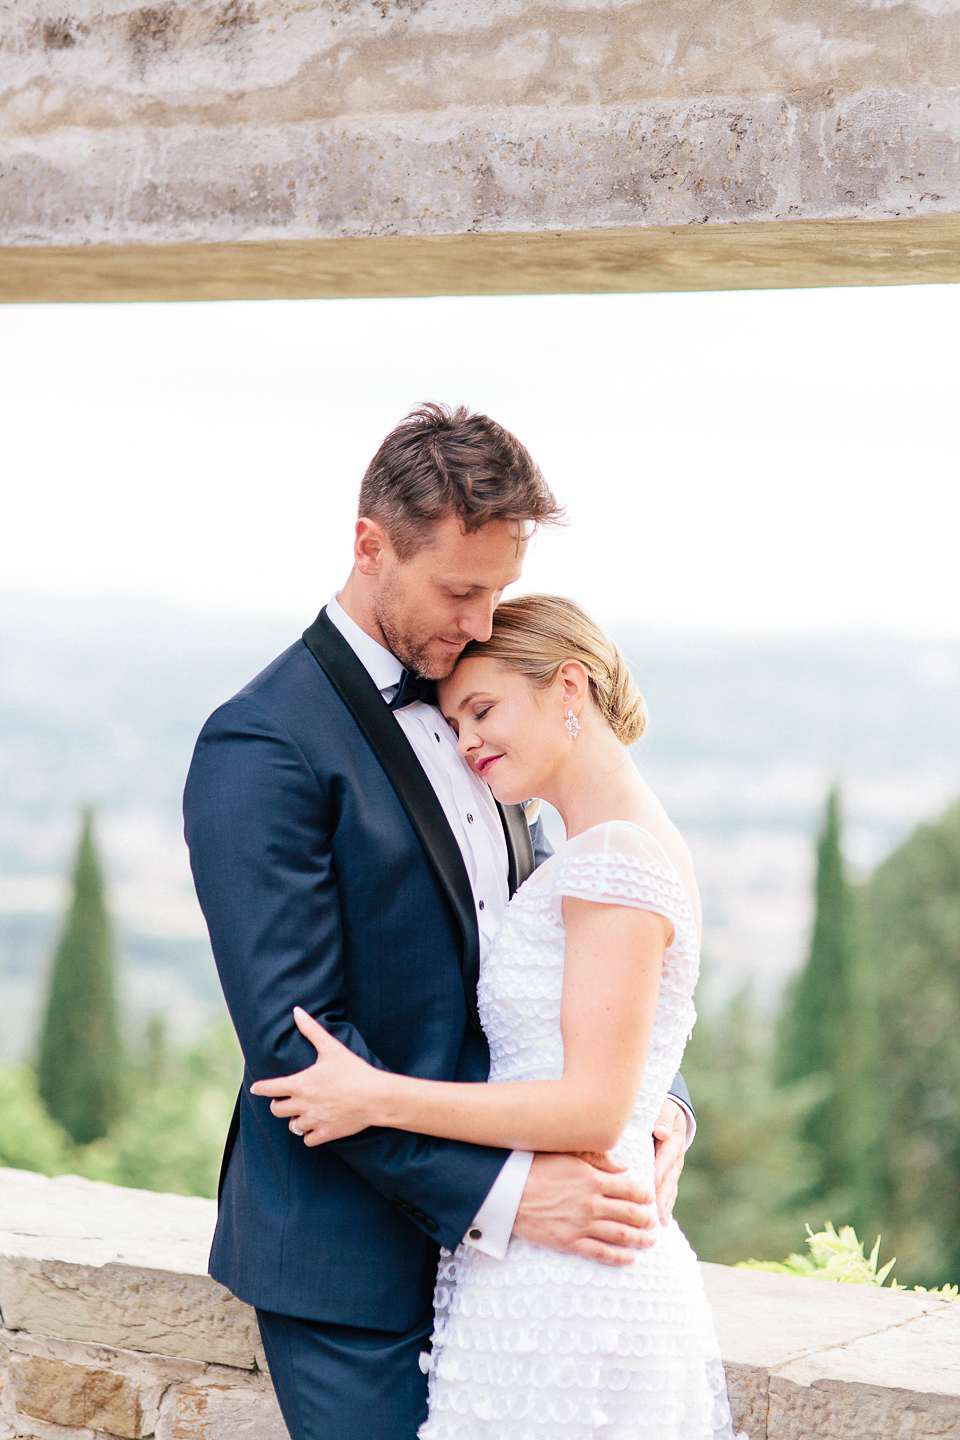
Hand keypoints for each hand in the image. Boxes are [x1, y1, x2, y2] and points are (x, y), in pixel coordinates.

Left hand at [250, 1007, 381, 1144]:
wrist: (375, 1096)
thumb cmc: (353, 1070)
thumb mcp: (331, 1048)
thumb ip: (311, 1030)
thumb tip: (297, 1011)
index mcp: (300, 1084)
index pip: (270, 1089)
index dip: (261, 1088)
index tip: (256, 1089)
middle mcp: (302, 1104)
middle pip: (276, 1110)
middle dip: (279, 1104)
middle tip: (286, 1100)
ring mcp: (313, 1121)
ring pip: (292, 1126)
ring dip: (296, 1119)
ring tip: (305, 1112)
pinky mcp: (325, 1133)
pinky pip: (307, 1139)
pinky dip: (309, 1134)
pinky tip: (316, 1125)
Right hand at [512, 1152, 655, 1266]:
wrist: (507, 1192)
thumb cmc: (535, 1167)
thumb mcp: (568, 1154)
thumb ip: (598, 1159)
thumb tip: (624, 1166)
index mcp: (593, 1179)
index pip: (631, 1188)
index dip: (645, 1194)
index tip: (651, 1197)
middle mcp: (592, 1203)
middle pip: (631, 1213)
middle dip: (647, 1218)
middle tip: (655, 1221)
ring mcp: (582, 1225)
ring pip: (621, 1235)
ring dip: (640, 1239)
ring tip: (651, 1241)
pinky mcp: (570, 1243)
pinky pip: (602, 1253)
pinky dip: (619, 1257)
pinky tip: (630, 1258)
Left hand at [652, 1097, 686, 1225]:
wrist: (669, 1115)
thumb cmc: (661, 1111)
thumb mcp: (664, 1109)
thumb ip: (662, 1119)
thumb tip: (660, 1131)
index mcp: (674, 1142)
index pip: (667, 1157)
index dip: (661, 1169)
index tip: (654, 1181)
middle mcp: (676, 1159)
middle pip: (670, 1179)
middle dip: (662, 1196)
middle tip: (655, 1211)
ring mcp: (673, 1170)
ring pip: (670, 1190)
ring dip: (664, 1206)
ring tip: (658, 1222)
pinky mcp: (668, 1178)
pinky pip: (668, 1194)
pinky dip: (665, 1208)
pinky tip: (660, 1222)